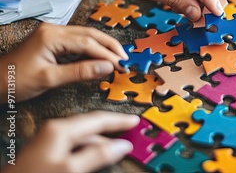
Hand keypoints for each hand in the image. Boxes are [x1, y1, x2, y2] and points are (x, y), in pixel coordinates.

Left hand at [0, 24, 126, 101]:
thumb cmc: (16, 81)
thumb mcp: (50, 79)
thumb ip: (81, 72)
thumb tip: (107, 68)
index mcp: (51, 36)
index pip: (88, 42)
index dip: (108, 54)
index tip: (122, 65)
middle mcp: (53, 29)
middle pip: (90, 33)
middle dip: (110, 46)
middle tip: (126, 59)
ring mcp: (53, 33)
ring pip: (86, 36)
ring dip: (103, 46)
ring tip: (118, 58)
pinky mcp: (53, 40)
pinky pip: (78, 42)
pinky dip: (92, 50)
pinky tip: (101, 58)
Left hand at [4, 112, 138, 172]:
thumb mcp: (70, 168)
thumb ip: (97, 156)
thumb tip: (122, 146)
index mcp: (61, 129)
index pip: (97, 119)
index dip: (118, 120)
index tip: (134, 120)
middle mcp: (55, 130)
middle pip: (91, 127)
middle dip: (112, 130)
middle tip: (131, 131)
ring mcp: (50, 140)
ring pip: (84, 137)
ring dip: (102, 141)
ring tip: (119, 147)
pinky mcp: (47, 152)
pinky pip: (75, 145)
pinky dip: (90, 149)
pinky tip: (97, 156)